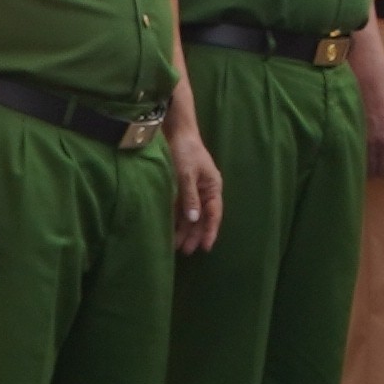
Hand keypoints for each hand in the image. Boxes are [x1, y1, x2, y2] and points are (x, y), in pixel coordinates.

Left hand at [172, 120, 224, 253]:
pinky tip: (170, 230)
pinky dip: (175, 220)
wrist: (174, 132)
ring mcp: (191, 190)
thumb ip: (190, 197)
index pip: (214, 214)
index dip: (210, 231)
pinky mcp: (179, 188)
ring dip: (184, 230)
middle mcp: (204, 191)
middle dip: (195, 235)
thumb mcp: (187, 174)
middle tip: (186, 251)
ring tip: (176, 246)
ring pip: (190, 215)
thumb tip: (193, 219)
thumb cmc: (185, 151)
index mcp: (212, 187)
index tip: (206, 247)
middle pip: (201, 218)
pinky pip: (179, 208)